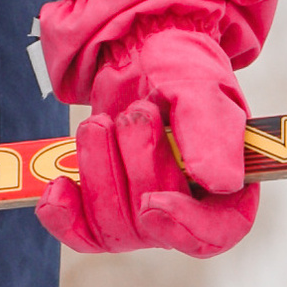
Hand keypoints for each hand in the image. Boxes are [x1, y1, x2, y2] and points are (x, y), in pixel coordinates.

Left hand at [34, 0, 278, 260]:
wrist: (137, 53)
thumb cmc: (181, 71)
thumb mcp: (202, 89)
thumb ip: (212, 133)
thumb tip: (219, 183)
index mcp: (228, 188)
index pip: (215, 233)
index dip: (183, 228)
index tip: (152, 204)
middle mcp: (188, 211)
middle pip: (153, 224)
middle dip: (135, 161)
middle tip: (136, 112)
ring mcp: (143, 215)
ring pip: (112, 225)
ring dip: (99, 166)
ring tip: (101, 123)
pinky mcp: (104, 208)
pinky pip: (80, 233)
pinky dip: (62, 214)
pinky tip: (57, 185)